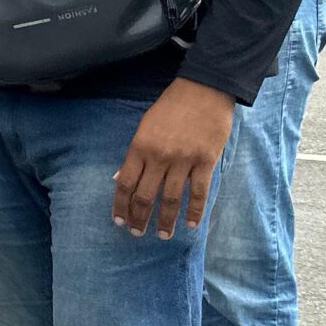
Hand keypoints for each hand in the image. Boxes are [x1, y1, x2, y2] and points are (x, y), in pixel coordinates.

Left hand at [113, 78, 235, 239]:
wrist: (204, 90)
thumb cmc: (171, 107)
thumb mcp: (145, 125)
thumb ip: (135, 154)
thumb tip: (119, 179)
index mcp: (140, 146)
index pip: (125, 183)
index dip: (120, 205)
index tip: (119, 221)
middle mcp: (159, 156)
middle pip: (145, 195)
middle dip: (139, 218)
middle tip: (137, 233)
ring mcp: (184, 160)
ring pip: (172, 198)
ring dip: (166, 220)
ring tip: (163, 235)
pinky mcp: (206, 161)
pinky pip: (199, 192)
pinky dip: (195, 211)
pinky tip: (191, 225)